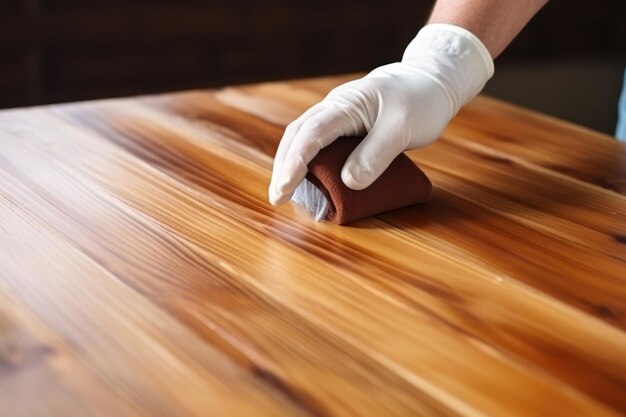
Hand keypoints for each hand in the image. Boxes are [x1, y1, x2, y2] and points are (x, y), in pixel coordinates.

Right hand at [268, 24, 493, 204]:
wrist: (432, 81)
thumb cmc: (421, 101)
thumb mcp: (403, 129)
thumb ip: (376, 155)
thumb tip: (348, 182)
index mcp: (345, 105)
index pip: (310, 136)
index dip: (295, 165)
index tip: (284, 191)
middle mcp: (334, 107)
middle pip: (296, 136)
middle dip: (283, 167)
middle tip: (278, 198)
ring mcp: (338, 115)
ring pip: (303, 138)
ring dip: (291, 164)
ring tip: (286, 192)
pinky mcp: (345, 124)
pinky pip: (317, 141)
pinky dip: (306, 160)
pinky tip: (307, 177)